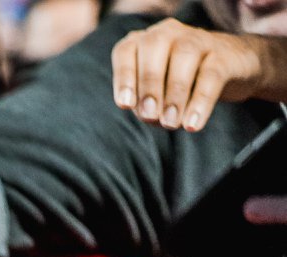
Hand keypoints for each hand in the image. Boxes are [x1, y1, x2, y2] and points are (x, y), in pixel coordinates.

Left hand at [111, 19, 281, 130]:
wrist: (231, 67)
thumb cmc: (179, 83)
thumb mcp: (156, 93)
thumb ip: (146, 103)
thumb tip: (149, 116)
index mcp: (143, 42)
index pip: (125, 53)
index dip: (124, 78)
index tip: (125, 105)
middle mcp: (167, 33)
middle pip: (154, 51)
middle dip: (149, 86)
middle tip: (149, 117)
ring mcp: (198, 39)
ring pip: (183, 58)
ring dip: (174, 94)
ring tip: (171, 123)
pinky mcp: (224, 54)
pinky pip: (211, 75)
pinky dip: (200, 101)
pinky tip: (192, 124)